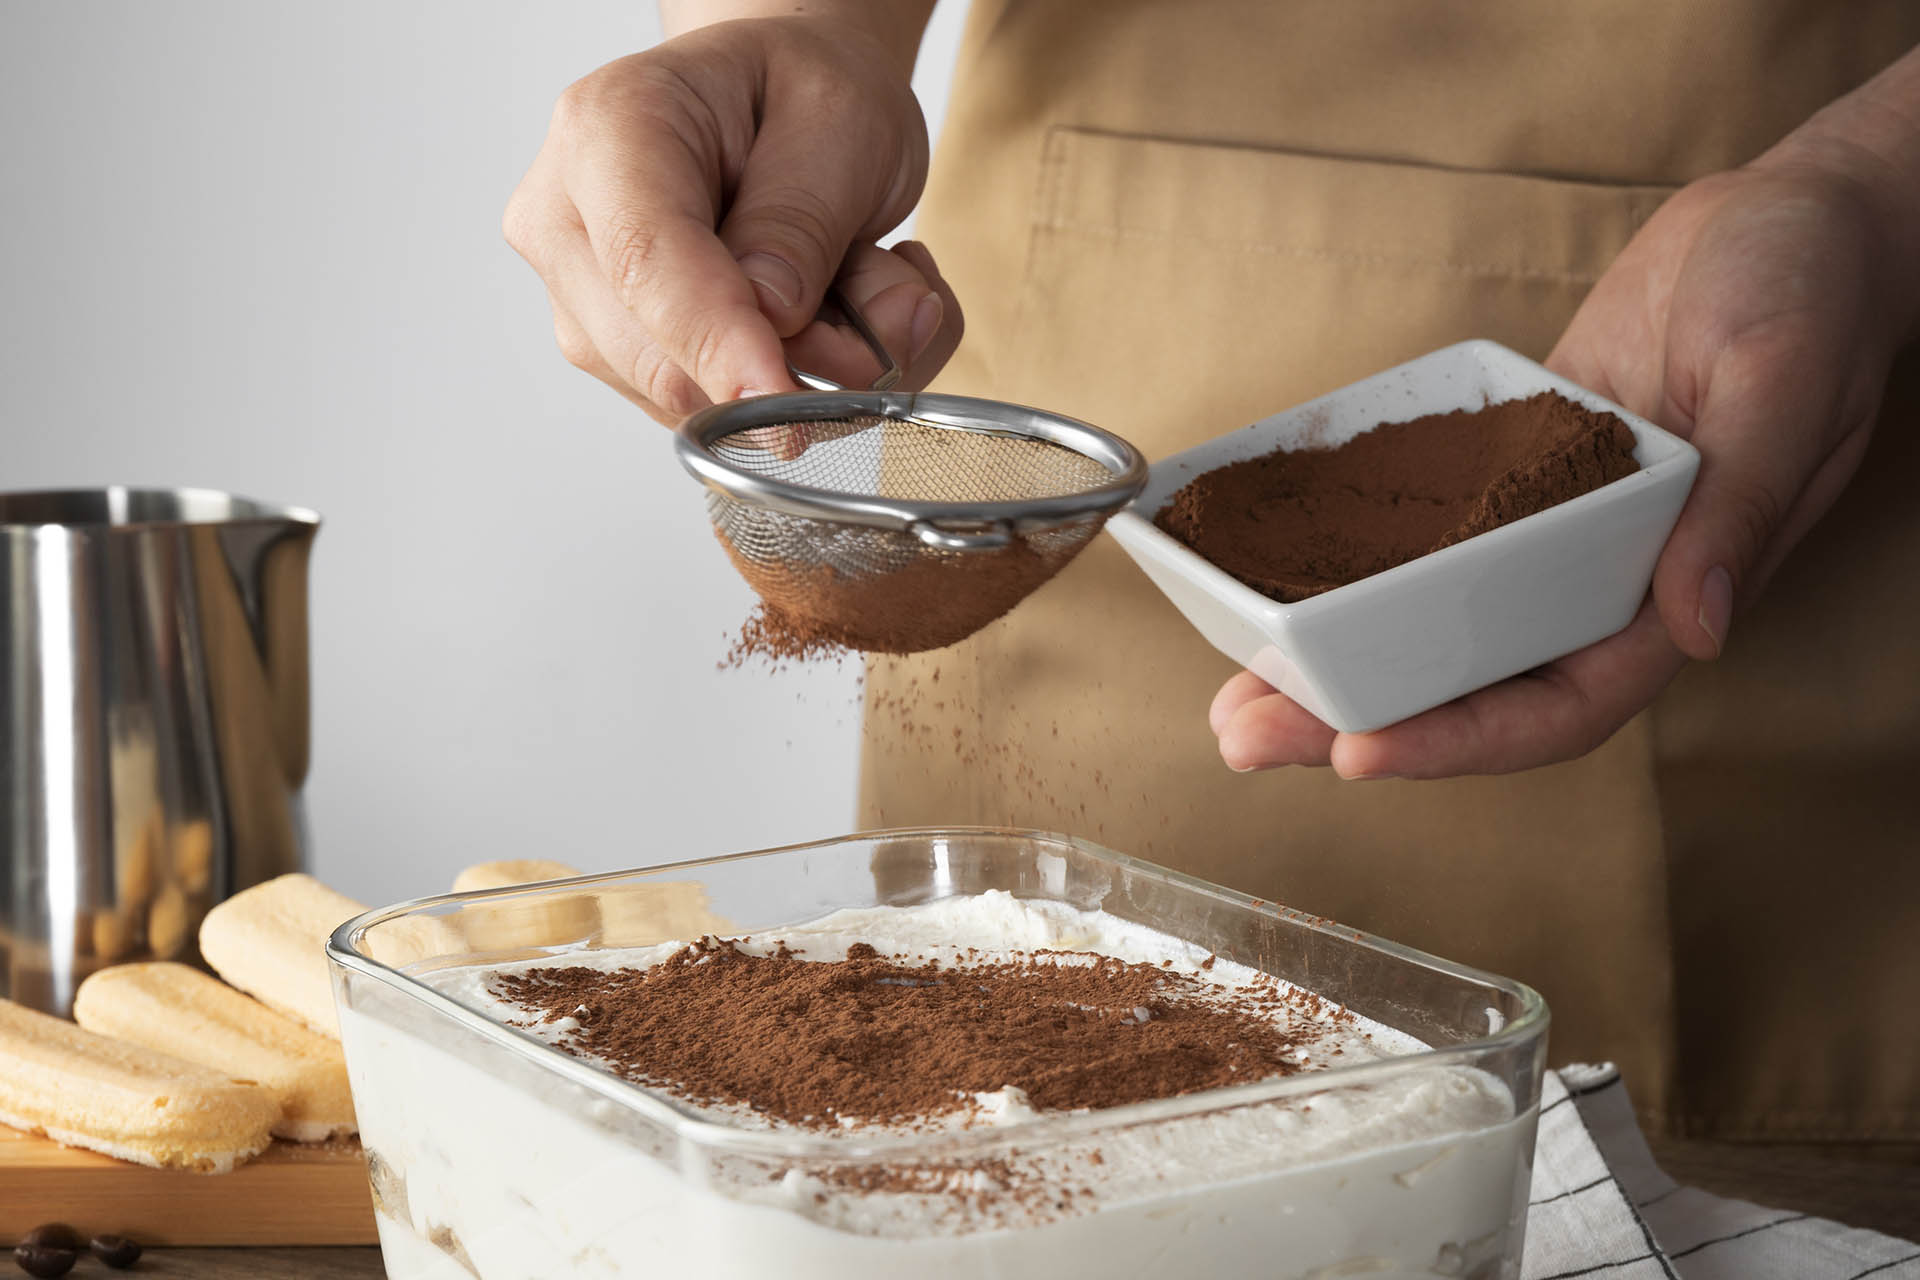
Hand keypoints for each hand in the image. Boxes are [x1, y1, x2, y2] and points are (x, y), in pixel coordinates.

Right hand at [503, 17, 961, 423]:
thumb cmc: (802, 92)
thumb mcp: (841, 121)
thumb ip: (802, 222)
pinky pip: (716, 414)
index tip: (784, 394)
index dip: (716, 341)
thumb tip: (772, 321)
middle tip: (897, 304)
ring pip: (694, 402)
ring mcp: (585, 299)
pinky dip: (794, 387)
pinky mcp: (622, 357)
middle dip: (793, 366)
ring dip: (810, 373)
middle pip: (659, 358)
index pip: (644, 260)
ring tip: (861, 282)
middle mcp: (568, 222)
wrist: (781, 101)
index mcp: (607, 129)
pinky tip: (830, 315)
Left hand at [1212, 154, 1914, 777]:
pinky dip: (1348, 570)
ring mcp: (1541, 535)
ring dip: (1334, 666)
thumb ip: (1743, 505)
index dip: (1461, 739)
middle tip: (1243, 736)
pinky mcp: (1501, 478)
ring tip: (1231, 695)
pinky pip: (1419, 541)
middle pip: (1471, 684)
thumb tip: (1695, 624)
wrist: (1779, 220)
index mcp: (1674, 588)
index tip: (1359, 750)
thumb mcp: (1788, 387)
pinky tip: (1269, 583)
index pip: (1561, 703)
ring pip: (1429, 626)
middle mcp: (1597, 581)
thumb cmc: (1812, 294)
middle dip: (1357, 721)